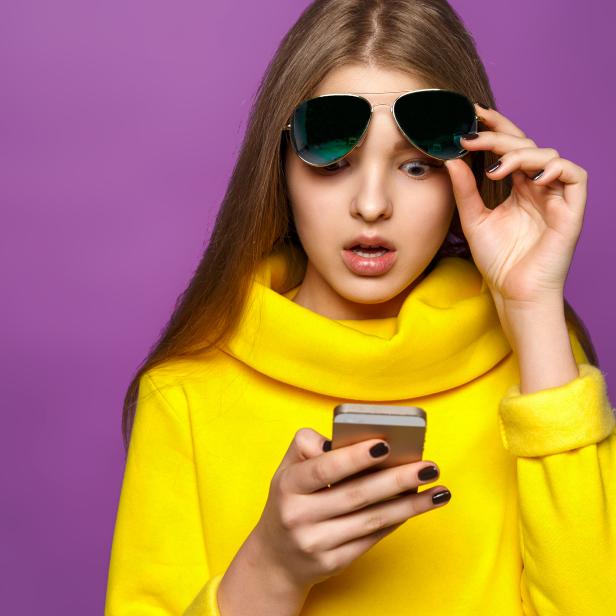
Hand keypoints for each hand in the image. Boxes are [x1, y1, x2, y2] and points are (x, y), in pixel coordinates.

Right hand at [251, 428, 449, 590]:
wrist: (276, 558)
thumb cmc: (290, 501)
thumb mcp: (287, 470)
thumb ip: (309, 446)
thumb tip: (351, 440)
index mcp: (288, 485)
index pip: (324, 468)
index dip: (355, 457)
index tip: (385, 444)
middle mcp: (299, 516)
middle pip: (356, 495)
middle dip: (396, 479)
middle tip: (429, 466)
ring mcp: (316, 543)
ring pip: (371, 519)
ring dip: (409, 504)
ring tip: (438, 490)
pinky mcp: (333, 563)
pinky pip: (372, 538)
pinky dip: (397, 520)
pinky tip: (417, 506)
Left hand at [444, 103, 587, 308]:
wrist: (513, 293)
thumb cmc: (498, 260)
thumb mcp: (473, 219)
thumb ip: (464, 190)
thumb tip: (451, 158)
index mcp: (518, 187)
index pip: (509, 148)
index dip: (494, 128)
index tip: (470, 115)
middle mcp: (538, 187)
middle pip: (526, 146)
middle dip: (500, 136)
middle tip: (473, 134)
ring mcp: (555, 197)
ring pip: (548, 155)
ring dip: (521, 154)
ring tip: (496, 169)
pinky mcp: (571, 210)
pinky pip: (575, 176)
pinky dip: (555, 168)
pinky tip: (531, 177)